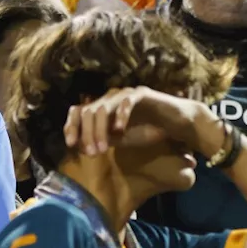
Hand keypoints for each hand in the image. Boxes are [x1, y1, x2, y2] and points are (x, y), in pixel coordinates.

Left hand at [63, 87, 209, 156]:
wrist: (176, 123)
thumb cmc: (148, 130)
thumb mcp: (120, 140)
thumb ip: (102, 140)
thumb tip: (80, 147)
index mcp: (103, 108)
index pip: (79, 112)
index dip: (71, 126)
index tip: (70, 144)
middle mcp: (111, 98)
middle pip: (88, 111)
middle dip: (86, 134)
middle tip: (92, 153)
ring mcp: (125, 94)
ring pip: (103, 107)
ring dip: (99, 129)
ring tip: (102, 148)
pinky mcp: (142, 94)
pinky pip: (127, 100)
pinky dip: (121, 115)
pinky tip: (119, 130)